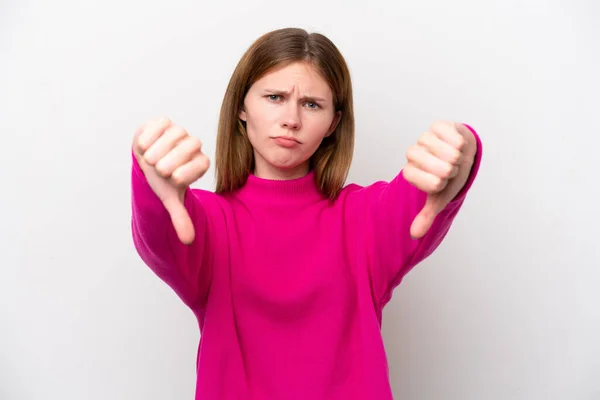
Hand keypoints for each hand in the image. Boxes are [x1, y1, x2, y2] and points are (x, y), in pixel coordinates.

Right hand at [132, 117, 209, 243]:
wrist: (146, 161)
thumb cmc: (161, 180)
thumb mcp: (169, 198)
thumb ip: (180, 217)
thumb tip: (189, 241)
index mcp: (199, 163)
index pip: (202, 163)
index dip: (185, 173)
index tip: (173, 180)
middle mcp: (192, 145)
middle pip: (191, 145)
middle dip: (170, 161)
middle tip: (158, 170)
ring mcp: (178, 132)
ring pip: (176, 133)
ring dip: (159, 149)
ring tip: (149, 160)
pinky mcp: (163, 122)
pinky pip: (160, 123)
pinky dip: (150, 134)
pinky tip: (144, 146)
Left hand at [403, 121, 476, 238]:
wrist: (459, 153)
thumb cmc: (448, 177)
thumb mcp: (438, 198)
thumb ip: (426, 216)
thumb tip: (414, 235)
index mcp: (410, 172)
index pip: (432, 184)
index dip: (444, 184)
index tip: (442, 181)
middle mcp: (413, 154)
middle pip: (442, 169)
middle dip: (452, 172)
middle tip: (449, 169)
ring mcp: (424, 138)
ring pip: (450, 154)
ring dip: (458, 158)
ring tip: (453, 157)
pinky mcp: (437, 125)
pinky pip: (456, 139)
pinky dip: (461, 145)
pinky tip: (456, 144)